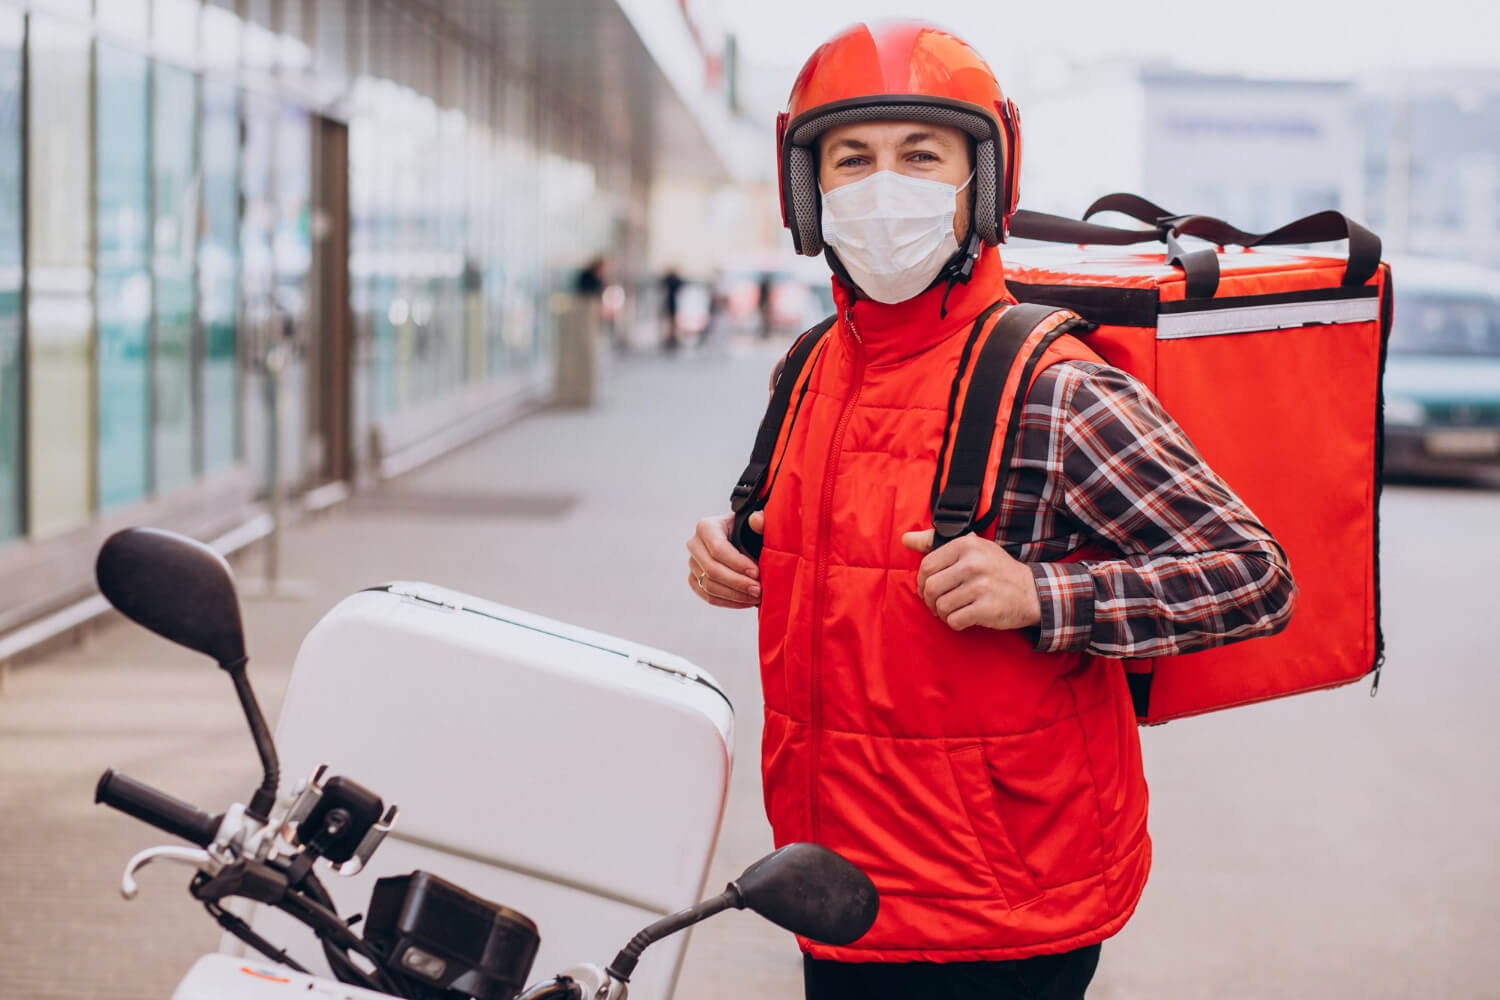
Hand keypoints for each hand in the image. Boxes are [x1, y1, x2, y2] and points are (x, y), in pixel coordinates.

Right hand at [687, 512, 763, 608]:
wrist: (740, 541)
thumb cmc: (747, 531)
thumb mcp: (755, 524)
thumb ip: (762, 521)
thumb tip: (756, 521)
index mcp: (706, 527)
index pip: (718, 549)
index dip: (737, 563)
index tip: (757, 573)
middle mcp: (694, 545)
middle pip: (712, 570)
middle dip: (737, 583)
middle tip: (758, 590)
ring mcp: (692, 564)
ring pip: (709, 586)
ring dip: (734, 595)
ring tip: (755, 597)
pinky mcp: (695, 580)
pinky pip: (708, 597)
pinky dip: (729, 602)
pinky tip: (746, 601)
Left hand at [901, 529, 1041, 631]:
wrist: (1031, 591)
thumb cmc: (996, 569)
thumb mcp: (972, 547)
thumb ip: (936, 542)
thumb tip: (905, 538)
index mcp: (966, 545)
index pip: (927, 565)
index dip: (921, 582)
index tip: (927, 588)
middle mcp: (973, 564)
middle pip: (930, 587)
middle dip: (929, 600)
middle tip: (936, 604)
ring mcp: (981, 587)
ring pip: (941, 606)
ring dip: (942, 613)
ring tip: (952, 610)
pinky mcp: (986, 609)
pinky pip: (954, 620)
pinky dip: (954, 622)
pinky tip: (963, 617)